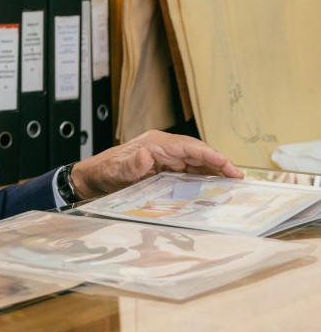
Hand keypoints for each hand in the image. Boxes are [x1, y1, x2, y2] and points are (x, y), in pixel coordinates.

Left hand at [70, 130, 242, 198]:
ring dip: (214, 172)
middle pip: (197, 154)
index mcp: (155, 144)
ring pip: (196, 163)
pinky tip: (214, 187)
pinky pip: (188, 172)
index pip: (189, 147)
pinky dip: (203, 178)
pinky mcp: (164, 169)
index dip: (210, 155)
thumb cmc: (104, 172)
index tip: (227, 165)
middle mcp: (163, 148)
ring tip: (233, 184)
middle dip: (219, 164)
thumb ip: (131, 165)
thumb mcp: (115, 170)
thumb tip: (146, 155)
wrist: (92, 178)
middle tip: (238, 179)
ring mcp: (165, 158)